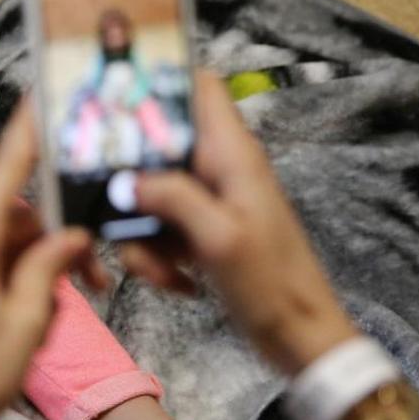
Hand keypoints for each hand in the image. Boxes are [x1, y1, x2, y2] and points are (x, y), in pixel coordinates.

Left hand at [0, 102, 104, 419]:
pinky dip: (13, 267)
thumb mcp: (28, 321)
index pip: (8, 167)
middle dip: (55, 234)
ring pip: (2, 232)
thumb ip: (51, 266)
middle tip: (95, 275)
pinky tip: (36, 303)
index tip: (44, 91)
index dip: (29, 128)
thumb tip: (75, 233)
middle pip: (14, 209)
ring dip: (37, 257)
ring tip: (68, 301)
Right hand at [132, 70, 357, 373]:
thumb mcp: (220, 239)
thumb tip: (126, 179)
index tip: (118, 103)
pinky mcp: (201, 229)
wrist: (300, 339)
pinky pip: (160, 227)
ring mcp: (209, 199)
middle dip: (131, 181)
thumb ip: (174, 197)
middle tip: (124, 215)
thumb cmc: (272, 285)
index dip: (161, 81)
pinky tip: (176, 281)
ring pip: (150, 192)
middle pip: (156, 146)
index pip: (201, 85)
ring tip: (161, 269)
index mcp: (231, 154)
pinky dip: (156, 253)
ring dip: (142, 232)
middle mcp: (218, 167)